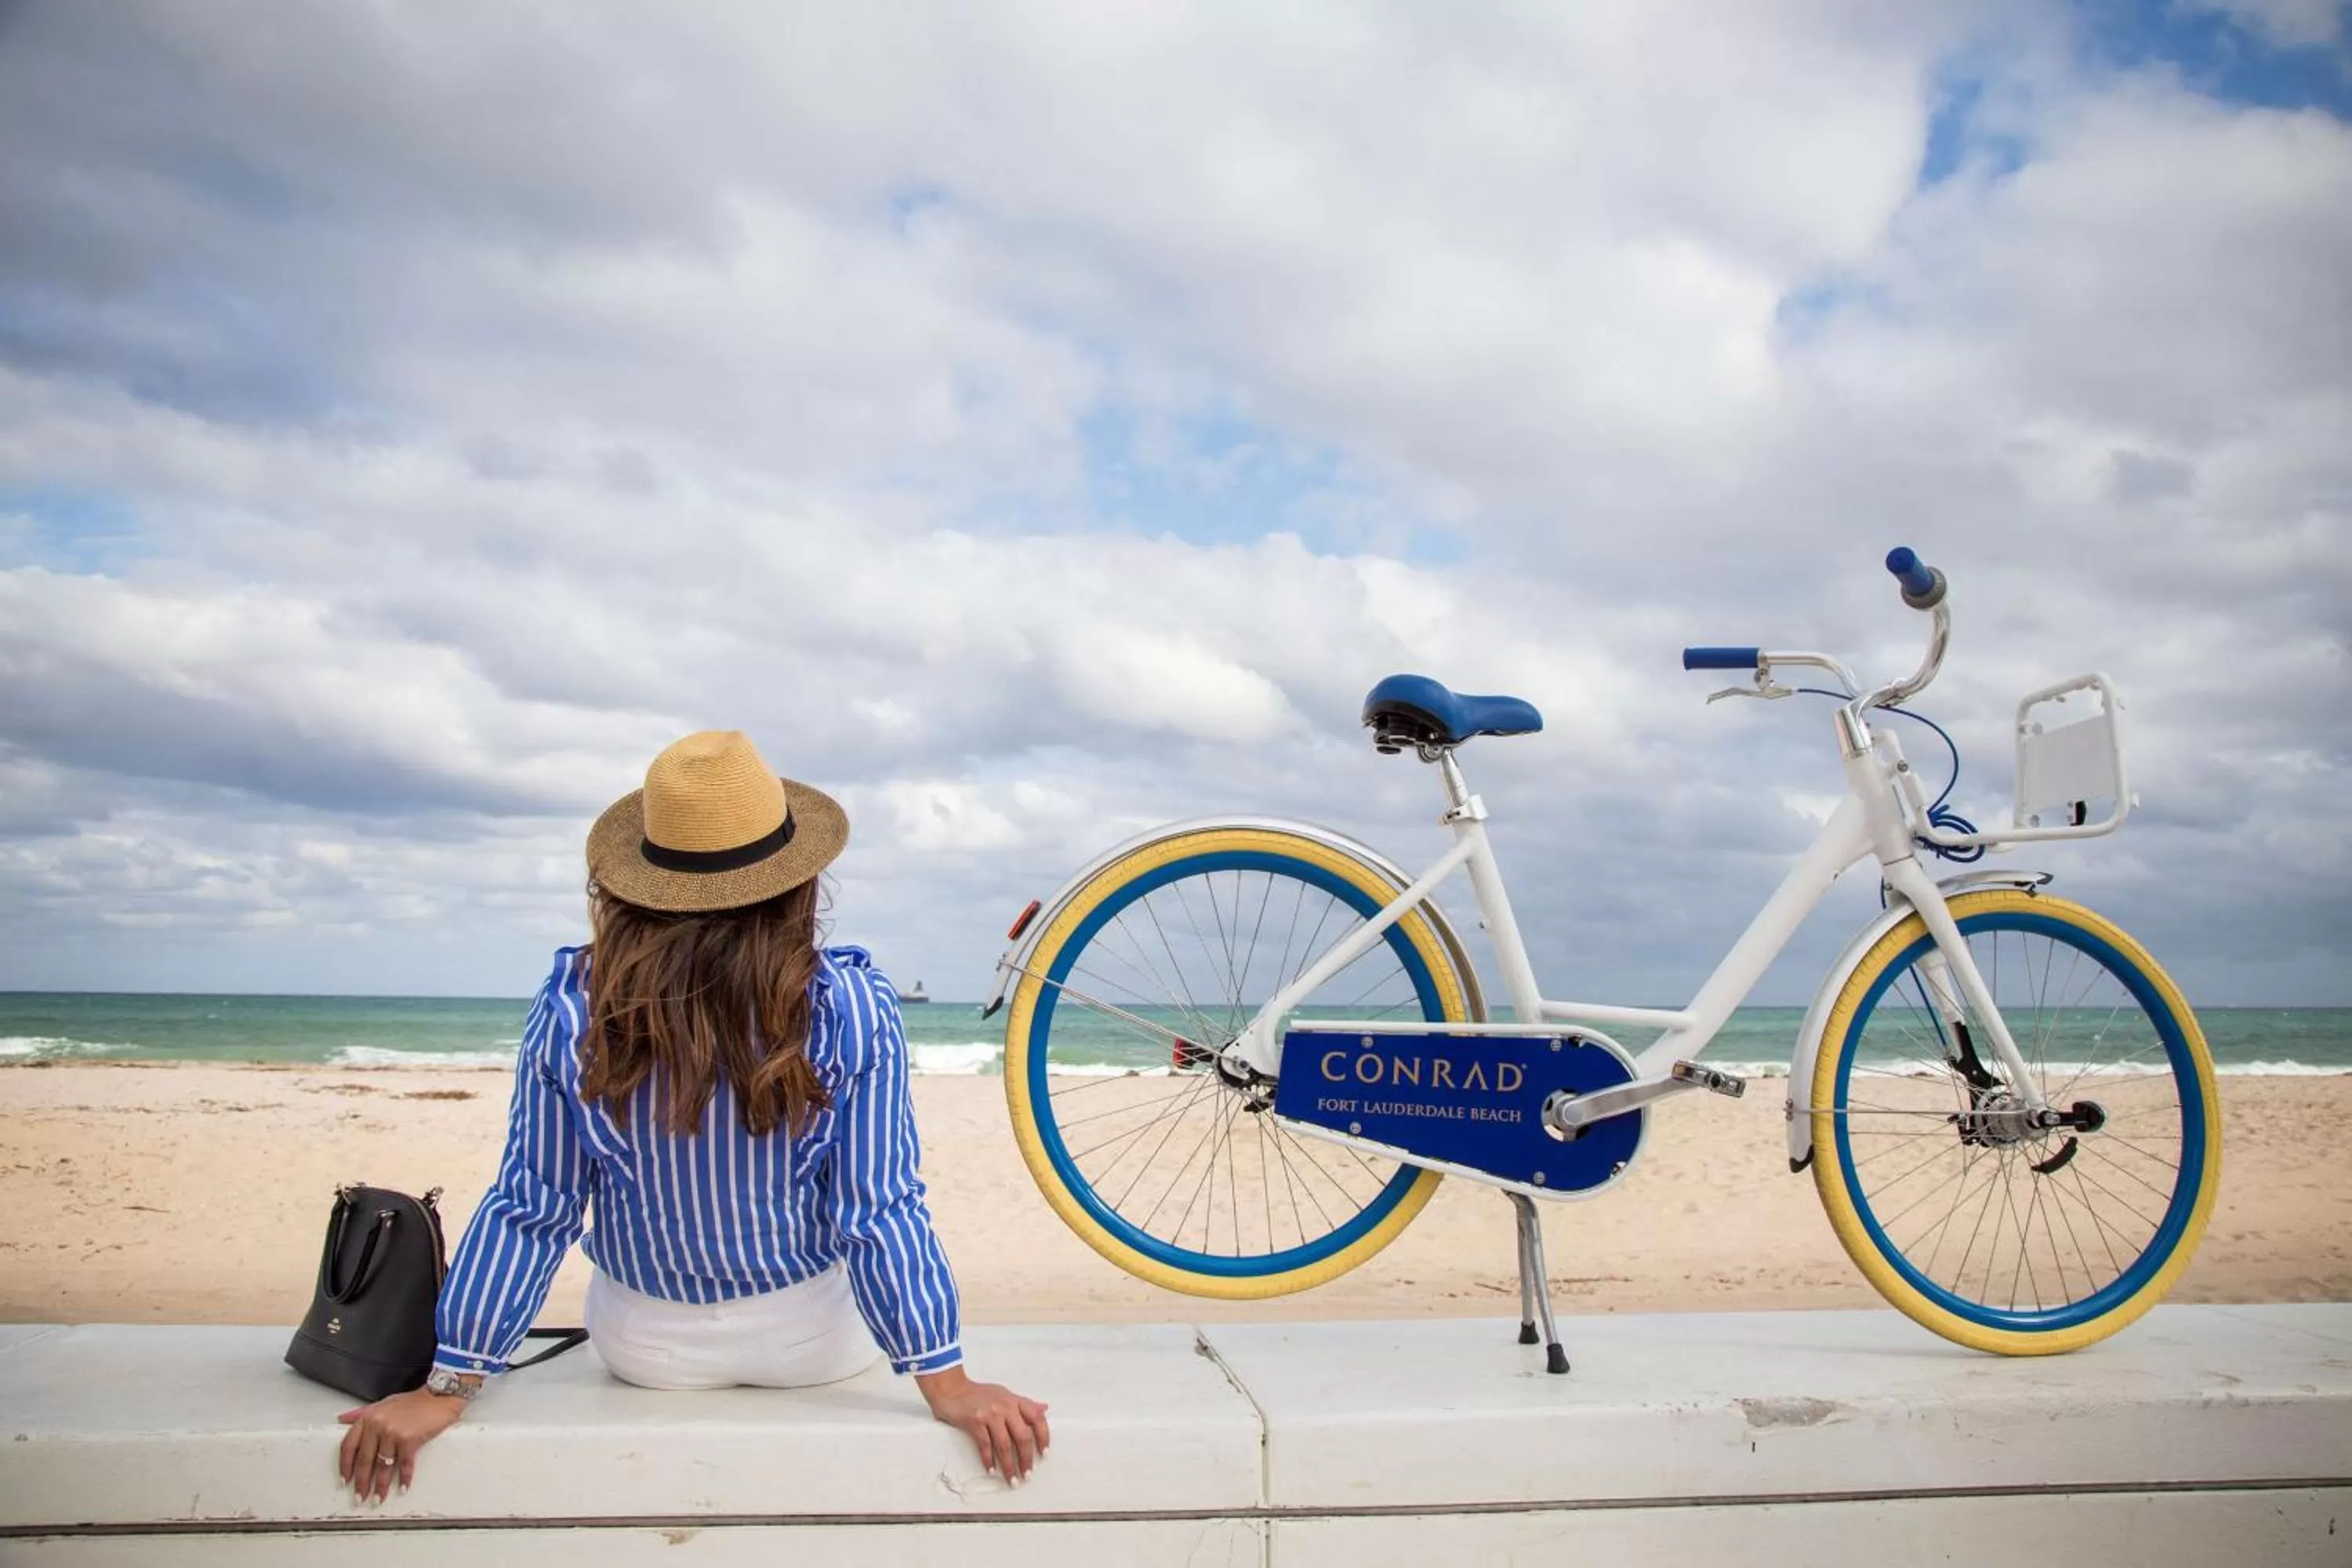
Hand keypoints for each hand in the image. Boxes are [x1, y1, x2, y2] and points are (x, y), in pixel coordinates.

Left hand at [336, 1388, 465, 1501]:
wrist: (438, 1396)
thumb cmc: (412, 1401)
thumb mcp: (382, 1404)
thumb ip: (360, 1413)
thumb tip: (342, 1420)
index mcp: (368, 1418)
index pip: (349, 1446)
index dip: (345, 1466)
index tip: (345, 1480)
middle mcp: (377, 1425)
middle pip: (364, 1460)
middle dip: (362, 1482)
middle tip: (361, 1498)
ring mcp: (393, 1432)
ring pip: (383, 1466)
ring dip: (381, 1485)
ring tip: (378, 1498)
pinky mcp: (410, 1439)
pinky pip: (404, 1464)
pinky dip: (405, 1478)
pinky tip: (403, 1487)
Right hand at [914, 1366, 1050, 1482]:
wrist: (951, 1389)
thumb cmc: (978, 1394)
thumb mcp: (1004, 1394)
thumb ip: (1024, 1404)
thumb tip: (1044, 1409)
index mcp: (1015, 1400)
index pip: (1037, 1418)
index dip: (1043, 1437)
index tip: (1044, 1453)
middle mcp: (1005, 1406)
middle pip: (1023, 1436)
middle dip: (1026, 1459)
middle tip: (1027, 1474)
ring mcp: (990, 1413)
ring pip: (1004, 1444)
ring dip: (1009, 1466)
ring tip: (1011, 1479)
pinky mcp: (975, 1421)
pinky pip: (985, 1445)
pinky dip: (989, 1460)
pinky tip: (991, 1470)